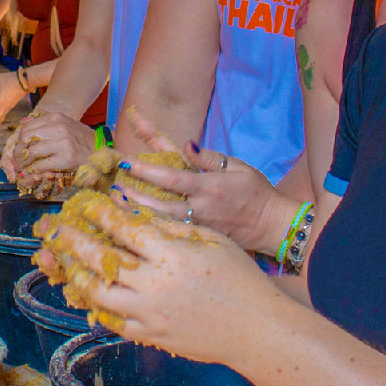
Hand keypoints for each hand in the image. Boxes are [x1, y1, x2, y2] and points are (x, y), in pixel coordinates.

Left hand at [5, 109, 95, 188]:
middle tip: (19, 161)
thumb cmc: (83, 140)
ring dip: (25, 162)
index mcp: (56, 117)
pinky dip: (35, 170)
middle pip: (25, 138)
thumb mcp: (66, 124)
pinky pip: (41, 165)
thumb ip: (46, 124)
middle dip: (19, 151)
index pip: (27, 127)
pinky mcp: (66, 158)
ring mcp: (63, 143)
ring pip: (31, 152)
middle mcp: (58, 127)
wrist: (103, 151)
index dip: (19, 140)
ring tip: (26, 168)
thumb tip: (24, 123)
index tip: (19, 149)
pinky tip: (36, 172)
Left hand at [37, 190, 271, 362]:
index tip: (84, 202)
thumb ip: (171, 227)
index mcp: (171, 255)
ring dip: (77, 274)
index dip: (100, 213)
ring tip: (65, 262)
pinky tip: (88, 296)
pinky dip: (97, 308)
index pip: (124, 228)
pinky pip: (114, 323)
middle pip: (101, 258)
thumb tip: (136, 213)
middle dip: (72, 240)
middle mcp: (154, 284)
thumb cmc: (240, 277)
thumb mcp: (210, 239)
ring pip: (99, 293)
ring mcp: (150, 313)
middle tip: (54, 228)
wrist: (256, 328)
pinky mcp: (152, 335)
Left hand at [111, 110, 287, 249]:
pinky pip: (172, 236)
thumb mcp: (238, 167)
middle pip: (161, 202)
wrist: (273, 226)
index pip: (173, 176)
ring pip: (163, 222)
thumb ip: (209, 158)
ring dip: (138, 213)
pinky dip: (153, 230)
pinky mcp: (200, 241)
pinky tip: (134, 227)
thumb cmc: (256, 191)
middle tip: (112, 187)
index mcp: (210, 186)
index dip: (148, 169)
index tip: (126, 161)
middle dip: (135, 194)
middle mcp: (202, 208)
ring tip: (116, 205)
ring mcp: (199, 227)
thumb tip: (186, 144)